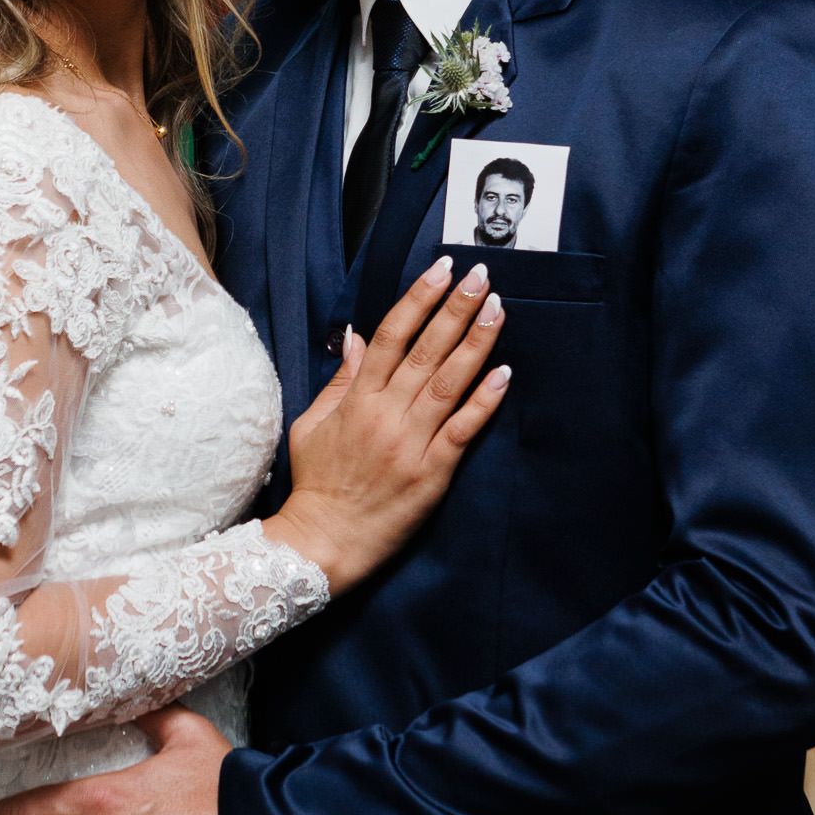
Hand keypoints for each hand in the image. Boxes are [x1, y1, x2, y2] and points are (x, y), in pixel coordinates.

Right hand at [267, 255, 509, 593]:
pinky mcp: (433, 472)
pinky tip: (503, 373)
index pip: (392, 335)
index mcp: (357, 400)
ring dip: (477, 342)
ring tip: (497, 309)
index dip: (419, 299)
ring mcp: (412, 443)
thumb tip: (357, 337)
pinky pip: (464, 429)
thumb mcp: (311, 425)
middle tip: (481, 277)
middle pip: (427, 350)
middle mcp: (386, 415)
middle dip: (457, 308)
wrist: (324, 542)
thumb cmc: (316, 484)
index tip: (441, 271)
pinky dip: (485, 400)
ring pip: (450, 382)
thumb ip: (340, 381)